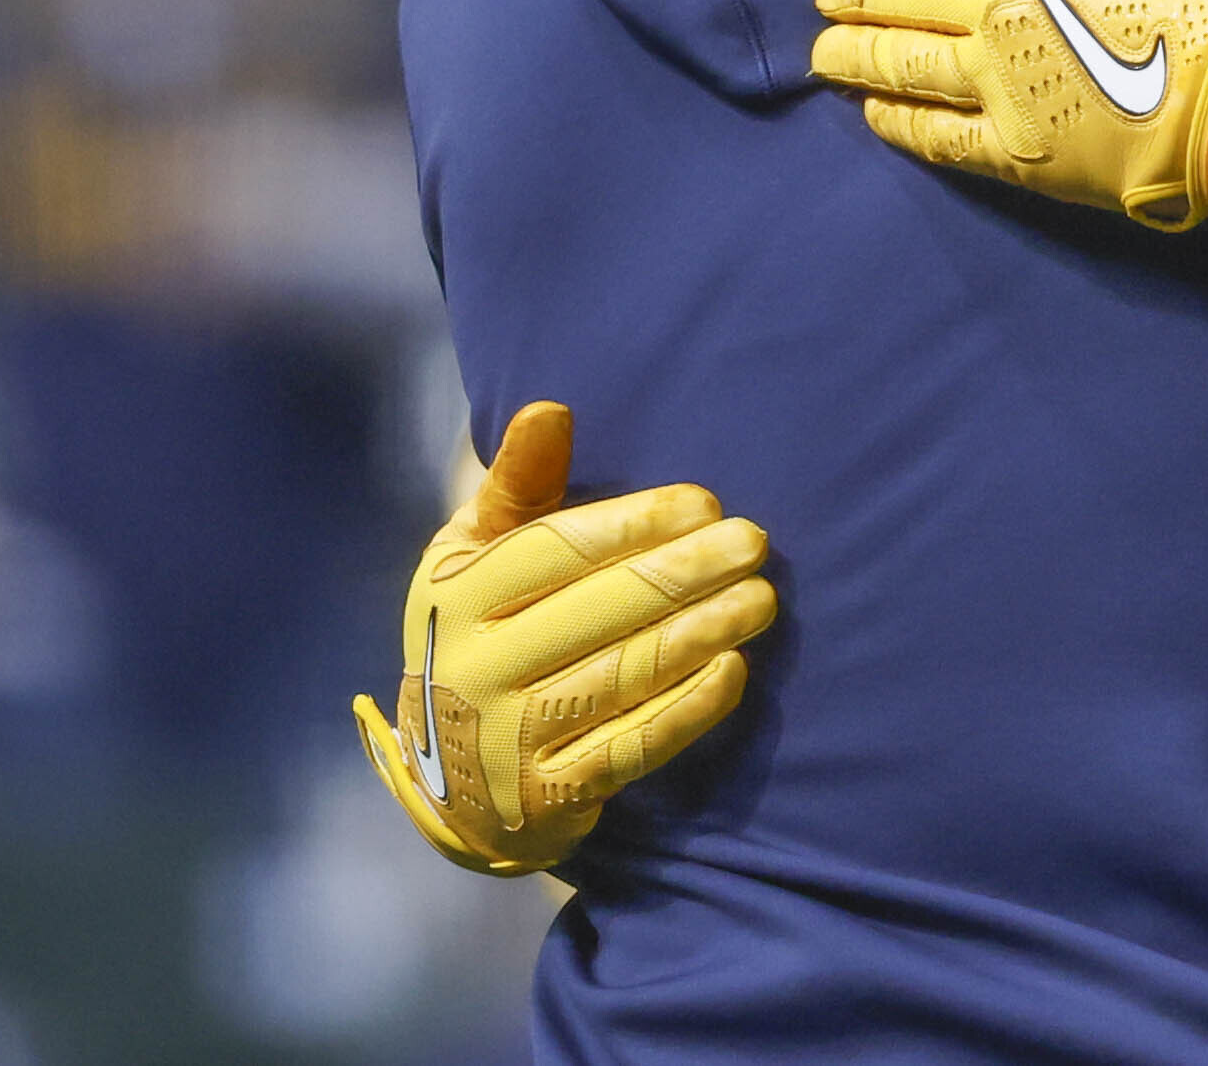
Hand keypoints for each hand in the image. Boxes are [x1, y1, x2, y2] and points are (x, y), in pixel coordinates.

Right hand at [351, 401, 775, 876]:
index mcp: (456, 600)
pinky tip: (735, 668)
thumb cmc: (478, 634)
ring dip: (704, 633)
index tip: (705, 501)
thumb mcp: (471, 556)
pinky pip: (632, 748)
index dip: (635, 523)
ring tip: (763, 598)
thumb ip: (517, 485)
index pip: (556, 551)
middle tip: (754, 541)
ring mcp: (509, 743)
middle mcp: (476, 672)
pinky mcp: (549, 798)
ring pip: (624, 678)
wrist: (444, 778)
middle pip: (599, 612)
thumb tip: (551, 409)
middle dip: (686, 572)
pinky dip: (688, 709)